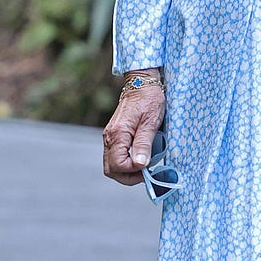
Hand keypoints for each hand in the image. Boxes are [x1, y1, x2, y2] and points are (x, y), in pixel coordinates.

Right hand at [102, 70, 164, 184]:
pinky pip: (114, 156)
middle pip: (111, 169)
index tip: (149, 167)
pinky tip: (139, 157)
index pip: (118, 166)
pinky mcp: (114, 136)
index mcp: (117, 134)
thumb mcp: (151, 122)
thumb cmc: (149, 100)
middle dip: (128, 176)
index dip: (133, 172)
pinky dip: (125, 162)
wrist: (142, 83)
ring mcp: (110, 137)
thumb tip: (139, 165)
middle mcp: (109, 137)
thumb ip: (143, 144)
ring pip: (111, 164)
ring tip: (144, 166)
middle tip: (146, 173)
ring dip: (126, 171)